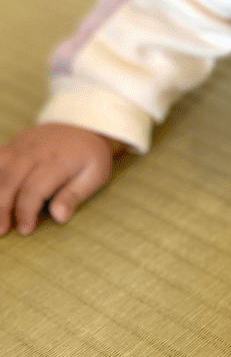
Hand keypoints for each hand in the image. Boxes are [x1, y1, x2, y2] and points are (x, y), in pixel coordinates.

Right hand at [0, 123, 122, 235]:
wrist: (83, 125)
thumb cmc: (90, 156)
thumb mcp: (94, 176)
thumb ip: (74, 196)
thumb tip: (59, 217)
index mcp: (57, 161)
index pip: (33, 190)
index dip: (26, 212)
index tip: (25, 230)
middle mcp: (34, 151)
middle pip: (10, 182)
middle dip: (2, 208)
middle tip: (2, 230)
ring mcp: (20, 145)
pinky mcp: (12, 144)